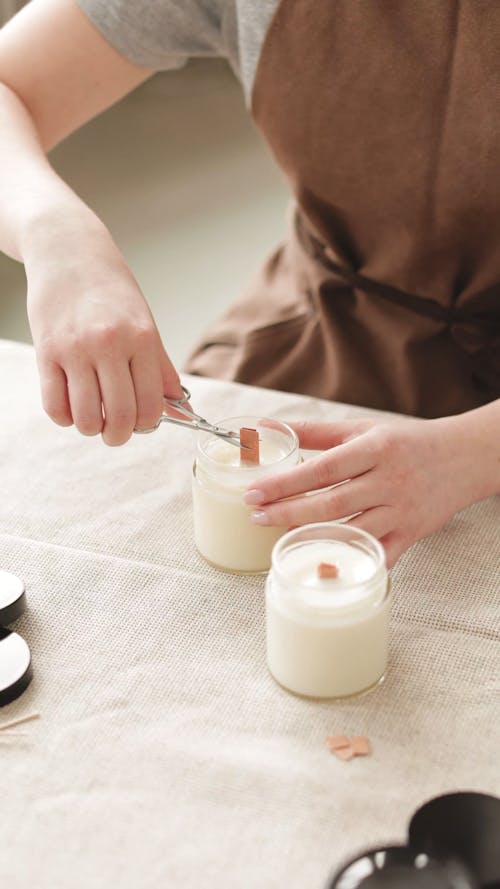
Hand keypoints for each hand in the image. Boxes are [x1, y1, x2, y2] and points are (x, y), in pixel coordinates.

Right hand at [26, 214, 181, 444]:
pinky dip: (64, 417)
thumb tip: (183, 411)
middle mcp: (110, 344)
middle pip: (120, 415)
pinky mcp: (46, 352)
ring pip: (86, 416)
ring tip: (93, 418)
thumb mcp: (145, 324)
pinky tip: (71, 407)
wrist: (69, 251)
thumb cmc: (110, 289)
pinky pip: (54, 405)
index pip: (151, 403)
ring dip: (91, 428)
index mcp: (141, 338)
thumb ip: (161, 370)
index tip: (141, 423)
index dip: (147, 424)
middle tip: (116, 432)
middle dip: (119, 435)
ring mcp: (75, 349)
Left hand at [244, 415, 484, 566]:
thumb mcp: (363, 429)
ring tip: (280, 539)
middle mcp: (388, 480)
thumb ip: (315, 432)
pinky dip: (354, 560)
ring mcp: (401, 510)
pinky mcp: (412, 533)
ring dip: (314, 537)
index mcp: (374, 449)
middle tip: (257, 516)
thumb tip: (269, 426)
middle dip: (289, 511)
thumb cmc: (406, 442)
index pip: (322, 469)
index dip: (285, 483)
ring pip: (353, 530)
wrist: (463, 458)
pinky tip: (326, 564)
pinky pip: (379, 554)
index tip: (254, 492)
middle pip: (332, 502)